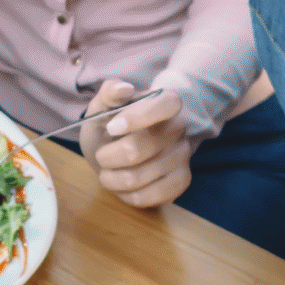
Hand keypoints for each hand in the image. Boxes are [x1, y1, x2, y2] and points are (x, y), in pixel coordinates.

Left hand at [80, 79, 191, 207]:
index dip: (139, 117)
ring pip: (140, 177)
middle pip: (139, 148)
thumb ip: (109, 93)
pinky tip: (122, 187)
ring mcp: (183, 156)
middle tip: (101, 156)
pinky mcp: (181, 181)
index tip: (112, 128)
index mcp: (165, 103)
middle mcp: (179, 128)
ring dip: (113, 179)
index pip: (167, 104)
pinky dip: (127, 195)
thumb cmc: (109, 126)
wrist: (116, 152)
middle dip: (109, 157)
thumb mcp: (101, 107)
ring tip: (108, 173)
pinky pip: (150, 196)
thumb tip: (124, 88)